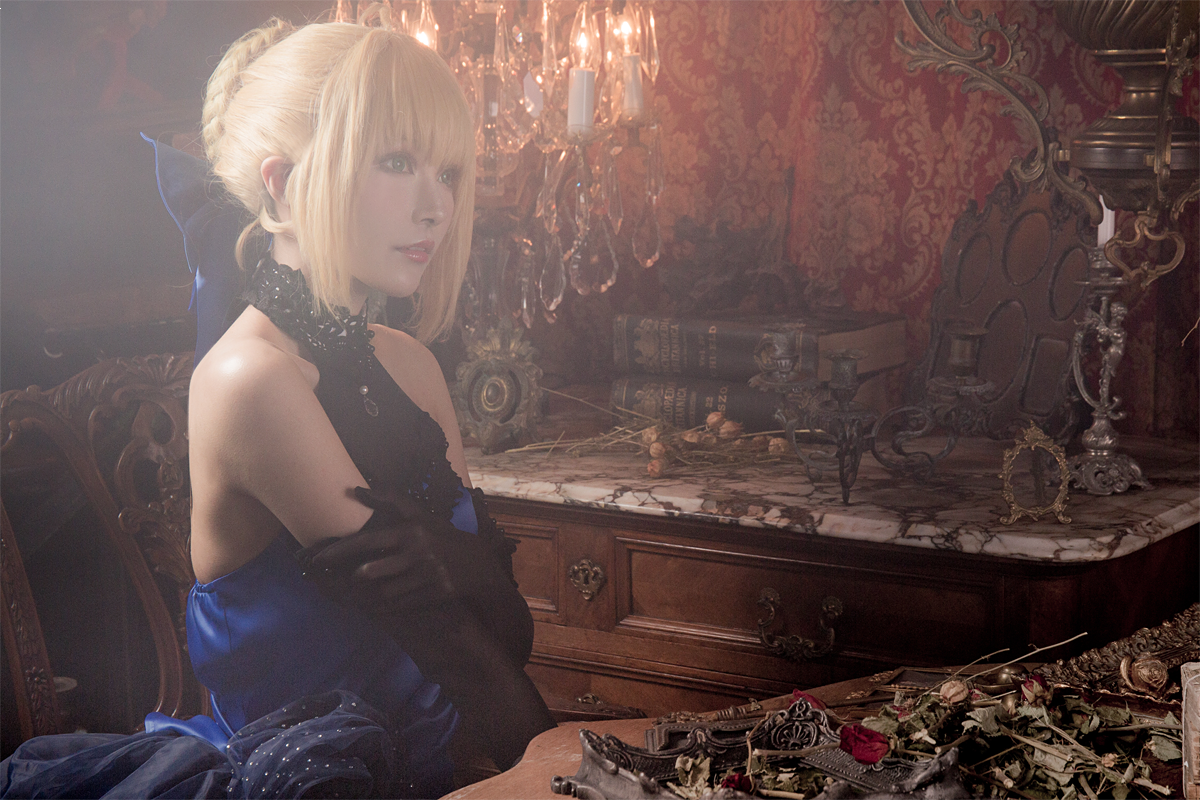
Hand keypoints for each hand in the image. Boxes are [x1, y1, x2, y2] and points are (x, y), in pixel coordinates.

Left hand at [300, 487, 498, 608]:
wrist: (475, 562)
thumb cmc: (441, 535)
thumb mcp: (419, 515)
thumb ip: (389, 500)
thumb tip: (356, 489)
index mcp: (410, 531)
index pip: (366, 542)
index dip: (339, 552)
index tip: (317, 559)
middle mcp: (417, 552)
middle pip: (371, 572)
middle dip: (349, 580)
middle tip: (330, 584)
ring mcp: (426, 575)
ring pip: (383, 593)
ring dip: (362, 598)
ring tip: (346, 598)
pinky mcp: (434, 594)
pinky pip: (400, 606)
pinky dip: (382, 609)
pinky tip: (370, 607)